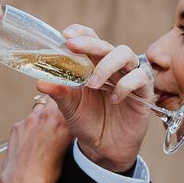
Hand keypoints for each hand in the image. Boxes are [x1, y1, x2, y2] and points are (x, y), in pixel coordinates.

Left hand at [0, 98, 71, 182]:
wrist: (23, 182)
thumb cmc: (48, 173)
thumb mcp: (67, 152)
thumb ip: (69, 134)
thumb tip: (71, 127)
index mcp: (64, 122)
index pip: (70, 101)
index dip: (71, 104)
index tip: (73, 108)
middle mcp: (47, 116)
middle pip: (55, 100)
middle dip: (57, 106)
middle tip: (59, 118)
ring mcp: (30, 120)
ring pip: (40, 107)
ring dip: (43, 114)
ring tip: (44, 130)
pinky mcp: (17, 126)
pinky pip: (27, 120)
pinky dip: (30, 126)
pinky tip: (31, 140)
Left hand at [36, 25, 151, 172]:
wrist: (103, 149)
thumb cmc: (86, 123)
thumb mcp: (69, 108)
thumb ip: (58, 93)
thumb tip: (40, 83)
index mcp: (92, 65)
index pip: (90, 38)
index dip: (80, 32)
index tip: (66, 36)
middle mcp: (111, 67)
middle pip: (106, 44)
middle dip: (89, 43)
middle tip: (73, 46)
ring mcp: (128, 77)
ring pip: (125, 54)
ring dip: (107, 65)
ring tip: (92, 84)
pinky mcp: (143, 92)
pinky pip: (140, 77)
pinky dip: (125, 85)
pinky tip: (114, 99)